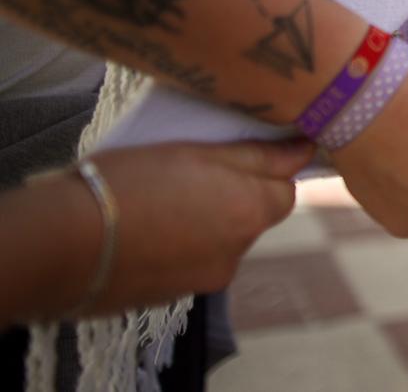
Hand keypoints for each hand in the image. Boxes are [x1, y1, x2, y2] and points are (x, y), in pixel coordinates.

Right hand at [67, 141, 309, 315]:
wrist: (64, 243)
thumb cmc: (129, 183)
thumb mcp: (195, 153)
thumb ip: (256, 156)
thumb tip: (304, 150)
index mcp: (250, 210)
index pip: (285, 189)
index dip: (265, 169)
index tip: (241, 154)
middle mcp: (238, 250)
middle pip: (254, 215)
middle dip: (234, 194)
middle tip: (192, 172)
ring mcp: (206, 277)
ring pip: (221, 239)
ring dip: (205, 220)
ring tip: (161, 200)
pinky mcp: (174, 294)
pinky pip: (191, 261)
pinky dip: (180, 245)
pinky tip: (147, 228)